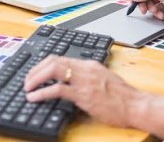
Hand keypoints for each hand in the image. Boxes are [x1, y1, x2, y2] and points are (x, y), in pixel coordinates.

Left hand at [24, 56, 139, 127]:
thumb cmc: (122, 97)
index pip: (60, 58)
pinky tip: (34, 97)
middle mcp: (85, 69)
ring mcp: (84, 81)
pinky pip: (57, 90)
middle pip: (53, 61)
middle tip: (27, 81)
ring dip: (35, 79)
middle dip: (35, 70)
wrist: (136, 106)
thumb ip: (86, 77)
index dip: (43, 64)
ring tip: (27, 88)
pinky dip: (42, 93)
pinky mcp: (84, 95)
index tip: (34, 73)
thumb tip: (70, 81)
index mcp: (89, 64)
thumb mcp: (103, 80)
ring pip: (53, 70)